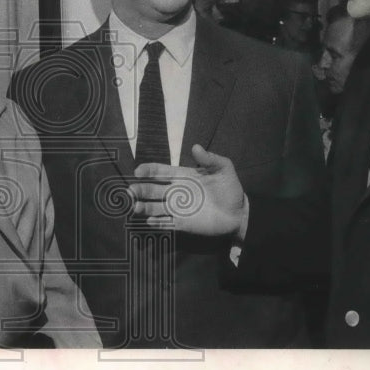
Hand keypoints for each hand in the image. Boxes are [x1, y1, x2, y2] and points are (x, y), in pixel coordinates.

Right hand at [129, 144, 246, 235]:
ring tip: (135, 207)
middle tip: (131, 191)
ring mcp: (177, 208)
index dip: (148, 170)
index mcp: (182, 176)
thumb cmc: (230, 188)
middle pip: (152, 190)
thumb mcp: (223, 169)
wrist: (239, 213)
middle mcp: (175, 192)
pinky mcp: (182, 223)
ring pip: (154, 207)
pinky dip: (156, 222)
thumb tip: (195, 146)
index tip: (139, 171)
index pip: (160, 171)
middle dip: (140, 189)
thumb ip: (210, 159)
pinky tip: (150, 221)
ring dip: (143, 207)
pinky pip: (165, 223)